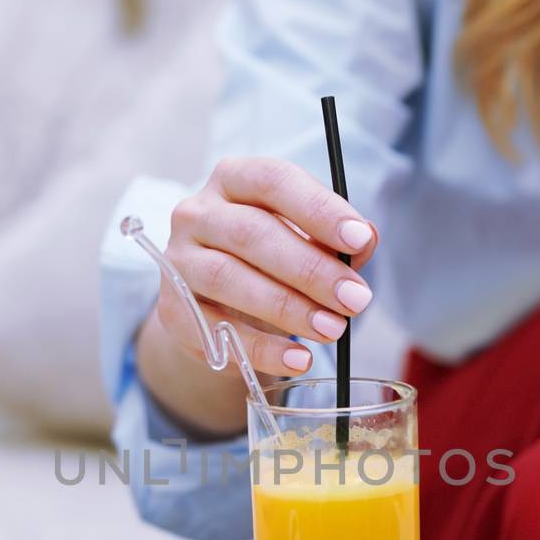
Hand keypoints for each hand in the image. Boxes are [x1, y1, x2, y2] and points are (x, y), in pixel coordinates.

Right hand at [156, 157, 377, 376]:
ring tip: (333, 329)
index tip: (358, 239)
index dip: (318, 208)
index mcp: (233, 179)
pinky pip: (216, 330)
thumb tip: (366, 239)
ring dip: (287, 307)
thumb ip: (334, 238)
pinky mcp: (173, 310)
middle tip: (356, 299)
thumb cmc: (268, 260)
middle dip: (311, 269)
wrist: (217, 304)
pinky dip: (262, 349)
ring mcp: (179, 261)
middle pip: (252, 234)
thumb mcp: (304, 240)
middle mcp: (197, 212)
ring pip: (228, 277)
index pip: (273, 180)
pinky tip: (300, 359)